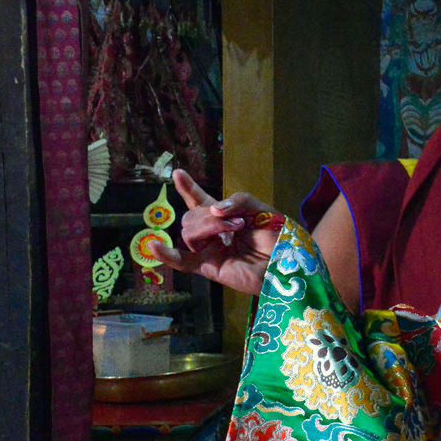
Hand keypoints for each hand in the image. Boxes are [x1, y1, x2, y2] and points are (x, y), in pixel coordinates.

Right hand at [150, 169, 282, 298]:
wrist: (287, 262)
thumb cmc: (277, 236)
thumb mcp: (260, 209)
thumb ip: (238, 201)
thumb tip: (213, 209)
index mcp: (224, 216)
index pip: (199, 200)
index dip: (188, 188)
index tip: (177, 173)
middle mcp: (213, 233)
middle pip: (192, 216)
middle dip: (212, 215)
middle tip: (239, 223)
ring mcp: (209, 250)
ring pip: (189, 232)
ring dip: (210, 227)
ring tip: (234, 232)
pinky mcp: (210, 267)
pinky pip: (182, 262)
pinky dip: (166, 255)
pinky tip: (154, 247)